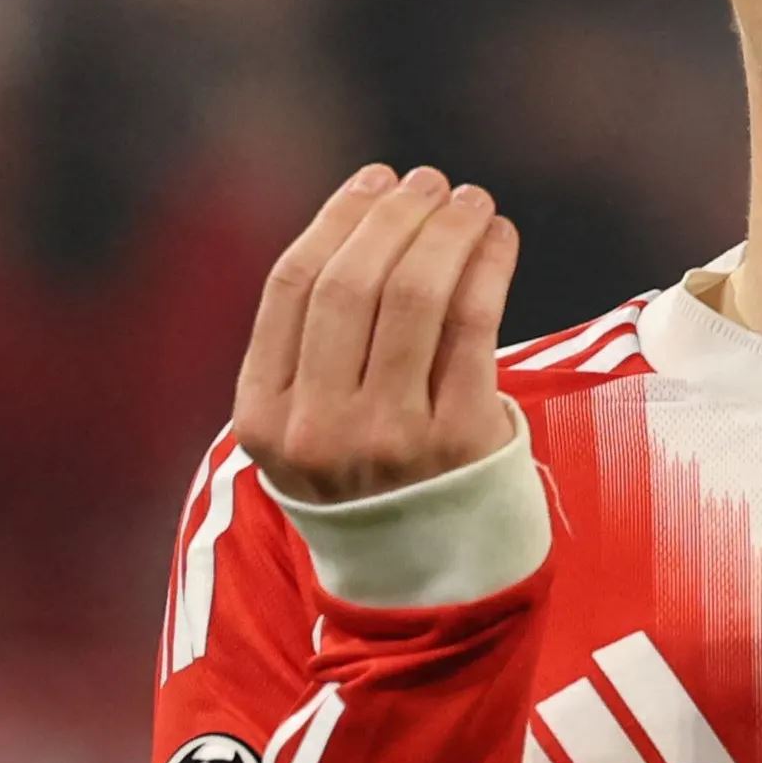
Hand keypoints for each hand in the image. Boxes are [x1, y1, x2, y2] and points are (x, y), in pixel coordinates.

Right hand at [234, 164, 523, 503]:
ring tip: (470, 201)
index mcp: (263, 418)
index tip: (375, 181)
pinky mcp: (459, 440)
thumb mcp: (304, 428)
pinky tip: (498, 238)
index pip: (293, 284)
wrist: (422, 582)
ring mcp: (389, 437)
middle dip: (396, 214)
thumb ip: (312, 345)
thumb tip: (366, 214)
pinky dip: (488, 264)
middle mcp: (318, 429)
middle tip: (429, 182)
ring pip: (415, 294)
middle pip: (352, 281)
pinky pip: (473, 324)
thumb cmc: (367, 480)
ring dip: (447, 229)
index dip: (338, 218)